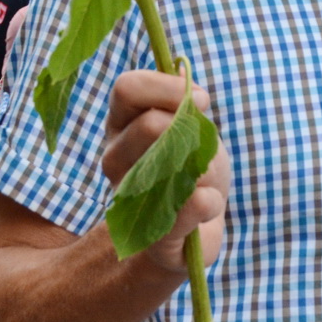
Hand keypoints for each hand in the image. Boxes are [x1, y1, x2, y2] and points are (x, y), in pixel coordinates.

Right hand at [101, 70, 228, 274]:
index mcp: (121, 125)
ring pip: (167, 167)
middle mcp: (114, 159)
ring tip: (203, 176)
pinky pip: (184, 211)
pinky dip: (207, 202)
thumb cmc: (194, 165)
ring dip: (202, 167)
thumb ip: (184, 104)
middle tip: (203, 143)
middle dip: (191, 130)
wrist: (200, 222)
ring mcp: (126, 198)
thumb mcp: (193, 127)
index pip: (127, 88)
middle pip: (149, 125)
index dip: (168, 87)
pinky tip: (208, 202)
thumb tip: (187, 86)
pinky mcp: (149, 236)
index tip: (200, 99)